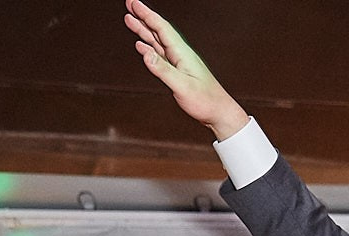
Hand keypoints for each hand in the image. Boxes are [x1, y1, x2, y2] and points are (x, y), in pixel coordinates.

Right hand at [125, 1, 247, 138]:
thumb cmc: (205, 101)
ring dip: (143, 30)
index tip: (134, 4)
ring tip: (131, 20)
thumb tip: (146, 54)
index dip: (146, 15)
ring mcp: (179, 62)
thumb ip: (163, 70)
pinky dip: (149, 48)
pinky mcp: (178, 70)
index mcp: (182, 53)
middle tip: (130, 4)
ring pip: (157, 41)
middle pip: (158, 30)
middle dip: (143, 17)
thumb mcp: (182, 86)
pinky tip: (142, 46)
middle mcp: (180, 54)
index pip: (161, 28)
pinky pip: (160, 54)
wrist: (219, 112)